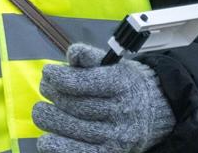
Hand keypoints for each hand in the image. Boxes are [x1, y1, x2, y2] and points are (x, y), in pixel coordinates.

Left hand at [33, 43, 174, 152]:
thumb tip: (73, 54)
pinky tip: (47, 138)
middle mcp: (121, 112)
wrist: (152, 113)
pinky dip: (54, 145)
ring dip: (47, 116)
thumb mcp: (111, 64)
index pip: (81, 81)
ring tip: (45, 109)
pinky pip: (74, 152)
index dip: (57, 76)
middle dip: (51, 93)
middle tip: (46, 88)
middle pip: (71, 104)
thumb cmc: (121, 84)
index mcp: (122, 84)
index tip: (48, 72)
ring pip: (66, 126)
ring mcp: (116, 137)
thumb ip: (89, 56)